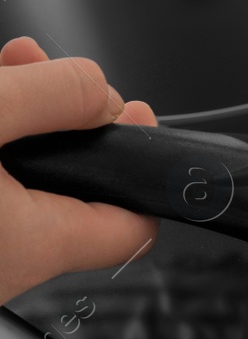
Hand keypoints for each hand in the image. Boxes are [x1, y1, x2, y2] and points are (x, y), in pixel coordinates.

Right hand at [0, 37, 158, 304]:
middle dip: (65, 121)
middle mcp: (3, 268)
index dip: (143, 166)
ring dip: (20, 124)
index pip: (134, 226)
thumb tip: (102, 96)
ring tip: (8, 71)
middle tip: (43, 70)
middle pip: (73, 191)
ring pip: (21, 185)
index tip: (133, 118)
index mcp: (33, 247)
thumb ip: (56, 97)